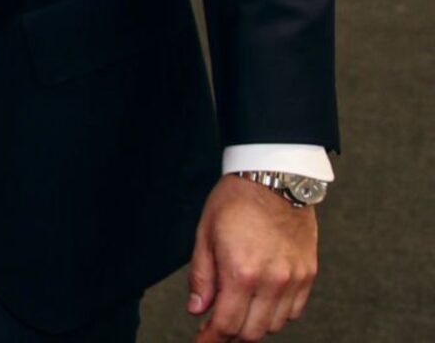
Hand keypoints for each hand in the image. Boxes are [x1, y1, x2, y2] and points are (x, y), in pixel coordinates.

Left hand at [187, 175, 317, 339]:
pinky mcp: (309, 274)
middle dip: (231, 335)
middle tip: (216, 327)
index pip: (226, 323)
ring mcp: (294, 279)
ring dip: (254, 325)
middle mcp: (272, 281)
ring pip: (275, 325)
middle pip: (252, 332)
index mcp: (241, 271)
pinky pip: (294, 311)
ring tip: (238, 310)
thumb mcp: (205, 234)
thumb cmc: (236, 201)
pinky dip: (277, 314)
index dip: (211, 339)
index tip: (202, 342)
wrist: (274, 178)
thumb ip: (202, 277)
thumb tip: (197, 310)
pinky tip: (262, 301)